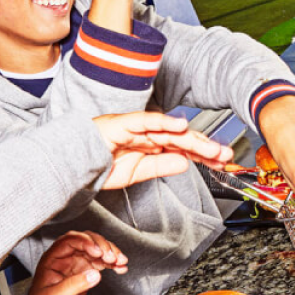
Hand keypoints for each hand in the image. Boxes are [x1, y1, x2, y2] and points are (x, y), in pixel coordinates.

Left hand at [26, 231, 128, 294]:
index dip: (86, 242)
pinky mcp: (87, 271)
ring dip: (111, 253)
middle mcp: (66, 257)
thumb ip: (74, 286)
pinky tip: (121, 267)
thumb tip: (94, 275)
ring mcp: (77, 263)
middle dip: (102, 246)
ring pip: (97, 249)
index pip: (70, 241)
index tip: (98, 251)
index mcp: (52, 258)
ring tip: (121, 261)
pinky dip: (113, 263)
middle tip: (111, 256)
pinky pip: (102, 262)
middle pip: (87, 241)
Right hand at [91, 112, 231, 189]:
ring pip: (169, 131)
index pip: (182, 148)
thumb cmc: (98, 165)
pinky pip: (146, 121)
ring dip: (192, 139)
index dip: (203, 153)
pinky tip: (181, 125)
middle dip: (205, 146)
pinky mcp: (123, 123)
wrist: (69, 163)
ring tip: (211, 147)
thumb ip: (161, 166)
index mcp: (151, 144)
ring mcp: (136, 127)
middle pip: (181, 138)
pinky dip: (164, 122)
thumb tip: (185, 164)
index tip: (221, 161)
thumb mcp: (137, 172)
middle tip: (225, 154)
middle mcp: (147, 133)